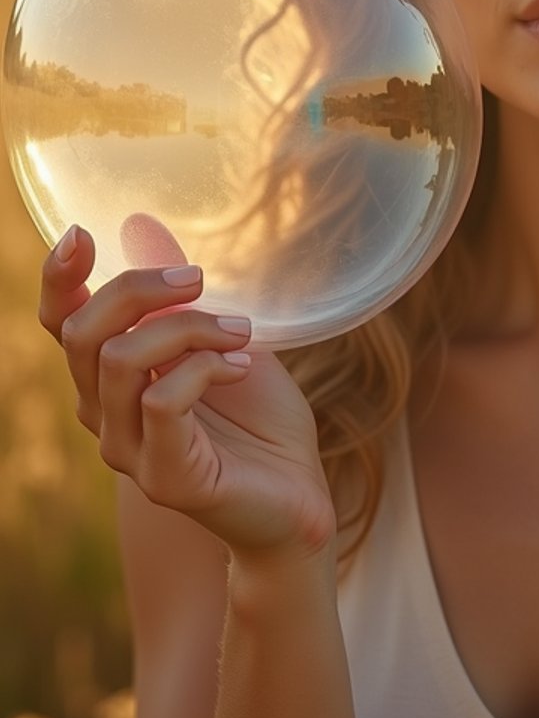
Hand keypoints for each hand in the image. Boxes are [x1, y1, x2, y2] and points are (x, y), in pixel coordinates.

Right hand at [38, 225, 337, 562]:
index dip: (59, 279)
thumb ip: (177, 295)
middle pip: (83, 331)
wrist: (301, 494)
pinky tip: (243, 367)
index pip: (61, 324)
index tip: (82, 234)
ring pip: (120, 359)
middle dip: (139, 288)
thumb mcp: (221, 338)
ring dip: (187, 328)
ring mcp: (127, 452)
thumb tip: (139, 223)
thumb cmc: (260, 418)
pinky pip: (161, 400)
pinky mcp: (163, 479)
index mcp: (110, 380)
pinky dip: (206, 367)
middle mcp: (104, 416)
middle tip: (200, 278)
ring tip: (242, 333)